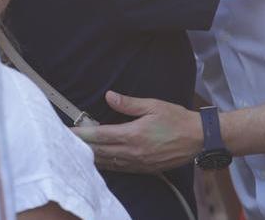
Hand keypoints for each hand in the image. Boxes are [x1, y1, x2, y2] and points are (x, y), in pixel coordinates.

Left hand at [71, 91, 202, 173]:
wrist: (198, 139)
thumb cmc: (177, 119)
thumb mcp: (153, 105)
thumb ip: (129, 103)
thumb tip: (109, 96)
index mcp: (133, 134)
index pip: (100, 135)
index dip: (81, 134)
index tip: (68, 132)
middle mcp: (133, 152)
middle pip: (100, 151)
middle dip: (82, 147)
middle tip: (66, 142)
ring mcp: (138, 163)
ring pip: (107, 162)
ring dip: (92, 157)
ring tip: (78, 151)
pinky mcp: (144, 169)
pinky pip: (119, 168)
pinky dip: (106, 164)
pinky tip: (100, 160)